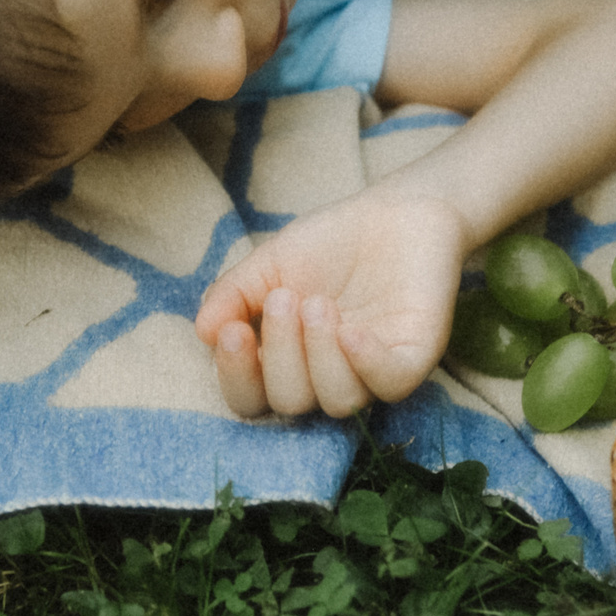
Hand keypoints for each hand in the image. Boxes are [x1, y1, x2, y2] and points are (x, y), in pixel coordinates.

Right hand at [193, 187, 467, 417]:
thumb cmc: (329, 244)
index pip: (250, 399)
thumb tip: (203, 332)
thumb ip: (232, 294)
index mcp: (285, 364)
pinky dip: (366, 363)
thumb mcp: (267, 264)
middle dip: (280, 353)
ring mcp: (370, 374)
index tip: (234, 332)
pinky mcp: (412, 359)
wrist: (394, 212)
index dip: (236, 376)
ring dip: (318, 354)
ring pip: (337, 401)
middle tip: (284, 298)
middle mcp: (326, 379)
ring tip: (319, 303)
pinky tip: (351, 330)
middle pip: (290, 403)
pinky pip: (389, 384)